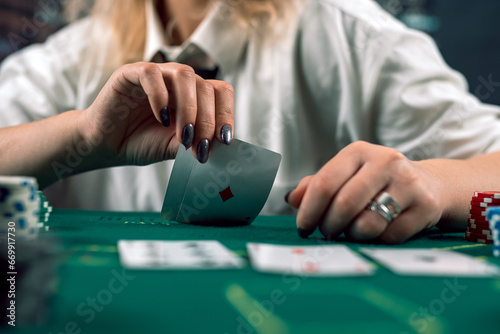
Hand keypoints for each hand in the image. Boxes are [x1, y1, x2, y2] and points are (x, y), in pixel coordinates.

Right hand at [80, 62, 233, 165]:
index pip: (221, 93)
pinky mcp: (131, 73)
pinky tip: (161, 119)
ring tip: (182, 134)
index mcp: (194, 95)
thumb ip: (196, 142)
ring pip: (185, 75)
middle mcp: (179, 81)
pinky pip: (152, 74)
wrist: (107, 145)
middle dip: (207, 120)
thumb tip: (221, 146)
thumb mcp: (175, 147)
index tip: (224, 140)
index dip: (226, 115)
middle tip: (198, 145)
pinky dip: (160, 97)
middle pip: (206, 87)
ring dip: (189, 108)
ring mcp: (157, 74)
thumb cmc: (142, 142)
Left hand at [286, 141, 445, 243]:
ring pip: (367, 223)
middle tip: (327, 233)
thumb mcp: (347, 176)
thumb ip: (317, 185)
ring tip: (352, 232)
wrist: (431, 186)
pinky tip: (377, 233)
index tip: (303, 228)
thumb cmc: (377, 182)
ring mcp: (408, 183)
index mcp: (358, 151)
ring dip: (352, 235)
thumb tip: (292, 199)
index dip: (309, 210)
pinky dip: (377, 241)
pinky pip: (390, 236)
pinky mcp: (426, 206)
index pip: (324, 183)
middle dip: (329, 226)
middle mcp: (385, 161)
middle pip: (344, 204)